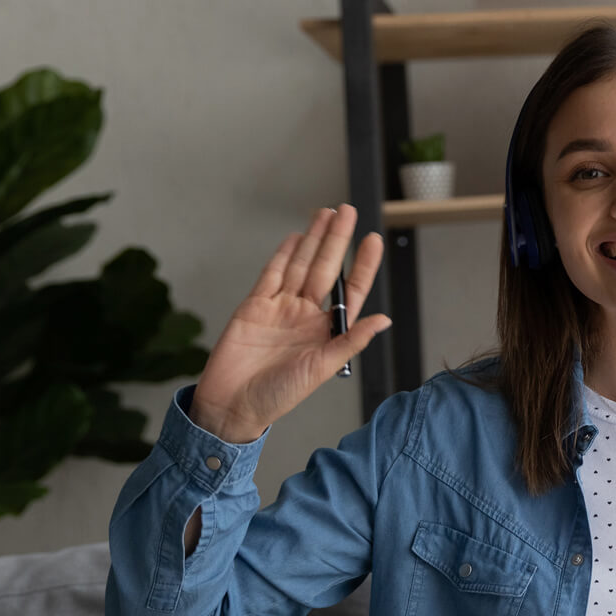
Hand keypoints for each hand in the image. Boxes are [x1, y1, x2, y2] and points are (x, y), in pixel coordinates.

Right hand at [187, 204, 390, 443]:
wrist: (232, 404)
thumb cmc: (278, 396)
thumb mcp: (320, 369)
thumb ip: (350, 341)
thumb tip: (384, 320)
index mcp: (326, 331)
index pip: (350, 290)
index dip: (362, 265)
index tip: (373, 239)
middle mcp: (305, 315)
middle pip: (325, 269)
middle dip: (337, 240)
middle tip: (348, 211)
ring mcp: (280, 308)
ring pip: (300, 265)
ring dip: (313, 240)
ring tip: (326, 214)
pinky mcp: (255, 305)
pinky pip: (272, 274)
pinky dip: (283, 255)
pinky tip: (295, 237)